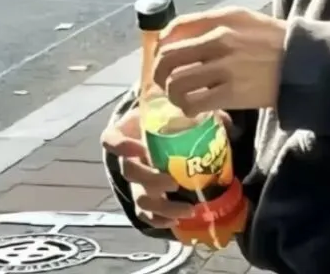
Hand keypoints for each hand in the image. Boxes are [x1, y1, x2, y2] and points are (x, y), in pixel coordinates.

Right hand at [101, 107, 192, 228]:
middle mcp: (126, 159)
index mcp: (125, 133)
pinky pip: (145, 215)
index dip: (122, 146)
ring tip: (188, 208)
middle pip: (128, 172)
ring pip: (140, 198)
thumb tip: (218, 116)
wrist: (160, 133)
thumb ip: (189, 110)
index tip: (142, 147)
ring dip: (162, 206)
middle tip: (173, 182)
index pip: (111, 140)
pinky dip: (160, 220)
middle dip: (150, 179)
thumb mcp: (171, 109)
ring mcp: (135, 182)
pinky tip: (178, 220)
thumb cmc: (165, 118)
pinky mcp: (144, 199)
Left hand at [153, 7, 286, 116]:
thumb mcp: (242, 18)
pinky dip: (188, 108)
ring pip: (177, 82)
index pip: (175, 29)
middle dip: (159, 72)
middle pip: (169, 57)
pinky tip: (193, 108)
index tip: (163, 57)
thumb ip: (211, 22)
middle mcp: (219, 40)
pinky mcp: (232, 94)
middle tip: (163, 81)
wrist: (301, 62)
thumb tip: (177, 33)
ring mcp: (224, 68)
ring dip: (172, 93)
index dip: (161, 46)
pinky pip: (196, 102)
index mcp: (220, 20)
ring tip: (179, 97)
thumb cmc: (271, 39)